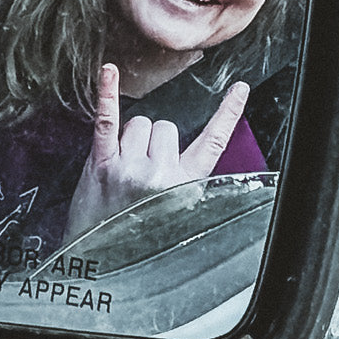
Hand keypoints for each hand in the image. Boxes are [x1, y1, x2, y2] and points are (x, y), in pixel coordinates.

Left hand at [63, 64, 249, 242]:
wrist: (98, 268)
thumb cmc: (137, 242)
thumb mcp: (176, 216)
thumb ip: (184, 184)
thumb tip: (184, 156)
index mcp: (186, 187)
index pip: (214, 142)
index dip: (228, 113)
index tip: (239, 88)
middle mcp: (161, 175)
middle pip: (166, 127)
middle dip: (156, 140)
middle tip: (143, 171)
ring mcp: (129, 168)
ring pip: (139, 123)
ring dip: (132, 137)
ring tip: (124, 168)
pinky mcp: (101, 164)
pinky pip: (106, 120)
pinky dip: (106, 93)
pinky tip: (109, 71)